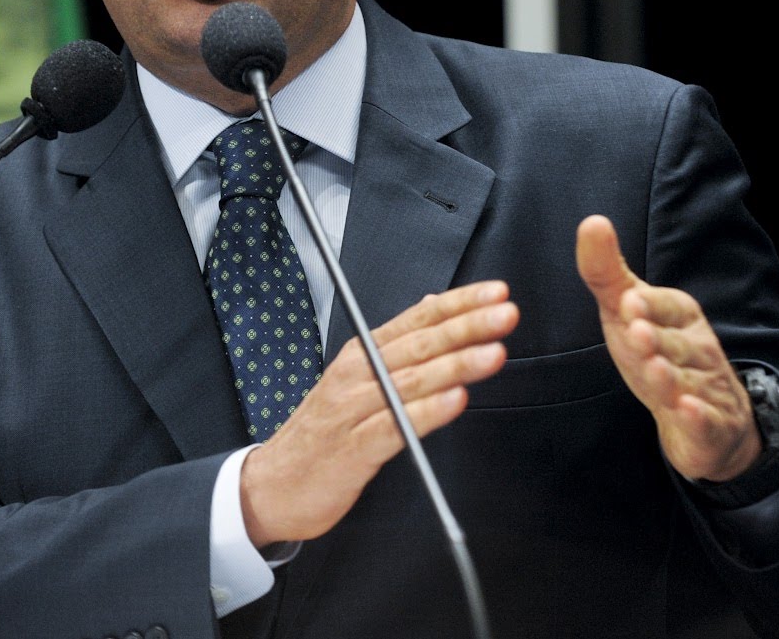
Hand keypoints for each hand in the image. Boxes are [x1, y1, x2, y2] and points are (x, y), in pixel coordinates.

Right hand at [239, 281, 518, 546]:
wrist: (273, 485)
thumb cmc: (323, 433)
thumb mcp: (357, 379)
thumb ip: (397, 344)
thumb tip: (433, 305)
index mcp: (361, 354)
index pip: (418, 318)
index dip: (460, 303)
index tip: (497, 293)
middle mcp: (357, 374)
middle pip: (420, 343)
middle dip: (467, 326)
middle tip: (505, 313)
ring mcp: (353, 410)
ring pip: (411, 380)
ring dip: (456, 364)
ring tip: (493, 352)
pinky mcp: (353, 449)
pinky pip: (396, 426)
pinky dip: (427, 412)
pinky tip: (454, 401)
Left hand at [574, 215, 759, 482]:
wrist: (708, 419)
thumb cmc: (659, 352)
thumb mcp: (628, 311)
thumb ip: (606, 271)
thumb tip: (591, 221)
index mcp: (680, 316)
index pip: (666, 307)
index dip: (648, 307)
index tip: (629, 301)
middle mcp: (698, 348)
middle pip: (675, 345)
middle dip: (657, 339)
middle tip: (637, 331)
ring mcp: (707, 388)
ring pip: (688, 382)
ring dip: (671, 377)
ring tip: (655, 370)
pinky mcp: (710, 426)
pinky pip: (706, 421)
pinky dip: (698, 417)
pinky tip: (687, 411)